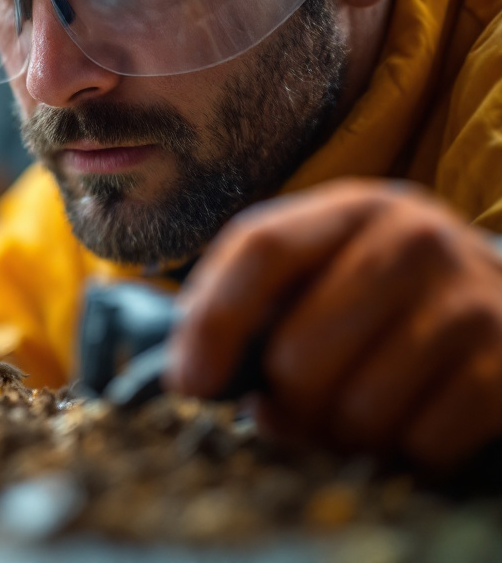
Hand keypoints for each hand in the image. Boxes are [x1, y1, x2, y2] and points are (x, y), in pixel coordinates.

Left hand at [165, 179, 501, 470]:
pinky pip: (422, 442)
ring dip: (343, 435)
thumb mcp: (313, 273)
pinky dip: (404, 452)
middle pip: (301, 351)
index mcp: (352, 208)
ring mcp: (472, 300)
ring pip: (359, 409)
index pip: (262, 249)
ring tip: (353, 415)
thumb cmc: (376, 298)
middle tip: (295, 409)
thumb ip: (243, 303)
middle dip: (286, 402)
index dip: (213, 323)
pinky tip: (410, 423)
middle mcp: (416, 239)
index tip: (189, 386)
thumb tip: (192, 378)